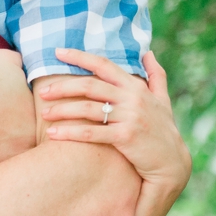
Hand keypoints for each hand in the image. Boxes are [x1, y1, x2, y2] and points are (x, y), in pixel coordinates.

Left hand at [39, 50, 189, 193]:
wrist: (172, 164)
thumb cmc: (164, 130)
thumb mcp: (163, 100)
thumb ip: (155, 76)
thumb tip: (148, 52)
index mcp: (136, 87)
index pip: (104, 65)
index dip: (79, 56)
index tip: (57, 52)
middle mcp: (133, 98)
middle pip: (89, 86)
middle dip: (62, 87)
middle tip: (43, 91)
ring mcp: (130, 117)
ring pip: (87, 109)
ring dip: (62, 110)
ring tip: (44, 114)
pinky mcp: (126, 137)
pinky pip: (91, 132)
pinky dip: (70, 132)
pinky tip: (53, 134)